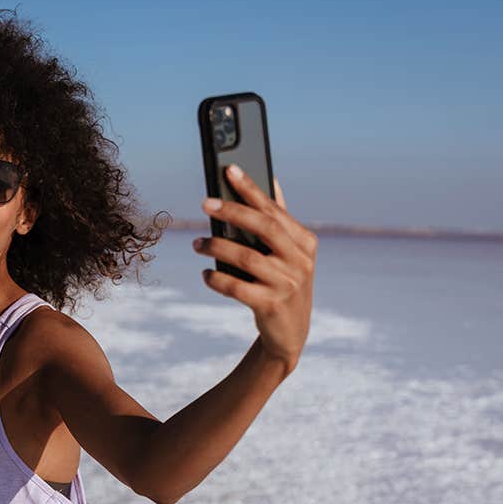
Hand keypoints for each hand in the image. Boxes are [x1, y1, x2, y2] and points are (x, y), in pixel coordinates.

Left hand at [194, 165, 316, 373]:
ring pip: (247, 258)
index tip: (229, 169)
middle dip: (232, 212)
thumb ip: (279, 220)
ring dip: (217, 247)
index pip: (274, 210)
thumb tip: (270, 180)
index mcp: (305, 242)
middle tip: (204, 204)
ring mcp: (288, 285)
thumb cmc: (283, 283)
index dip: (251, 189)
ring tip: (197, 243)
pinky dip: (218, 279)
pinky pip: (238, 288)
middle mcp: (301, 261)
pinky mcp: (271, 306)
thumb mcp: (289, 254)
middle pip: (264, 228)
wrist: (290, 334)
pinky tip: (206, 274)